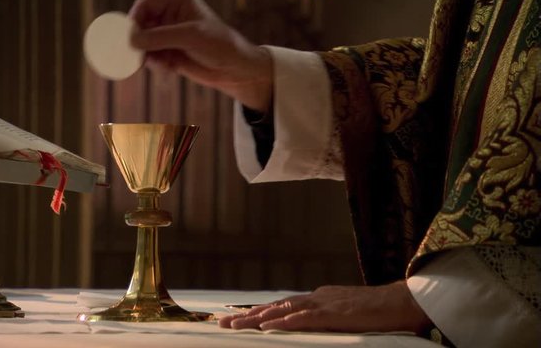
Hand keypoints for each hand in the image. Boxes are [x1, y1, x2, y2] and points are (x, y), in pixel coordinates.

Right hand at [129, 0, 272, 111]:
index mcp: (178, 0)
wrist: (235, 69)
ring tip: (162, 63)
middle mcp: (171, 15)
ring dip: (148, 55)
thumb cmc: (219, 45)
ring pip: (144, 43)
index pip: (146, 4)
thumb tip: (132, 40)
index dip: (134, 19)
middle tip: (139, 55)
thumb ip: (160, 37)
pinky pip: (152, 57)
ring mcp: (170, 35)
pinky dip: (156, 64)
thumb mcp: (189, 36)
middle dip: (140, 41)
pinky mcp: (170, 52)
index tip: (130, 37)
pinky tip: (170, 68)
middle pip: (142, 24)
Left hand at [219, 280, 430, 333]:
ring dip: (257, 319)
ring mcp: (324, 304)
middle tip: (223, 323)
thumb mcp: (346, 314)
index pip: (282, 307)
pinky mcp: (335, 313)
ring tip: (235, 326)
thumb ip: (326, 319)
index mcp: (318, 299)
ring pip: (283, 311)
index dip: (259, 313)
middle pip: (275, 307)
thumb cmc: (378, 311)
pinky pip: (305, 319)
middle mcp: (316, 298)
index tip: (238, 320)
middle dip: (247, 316)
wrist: (403, 301)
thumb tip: (308, 327)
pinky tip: (269, 328)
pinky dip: (285, 323)